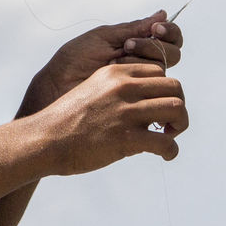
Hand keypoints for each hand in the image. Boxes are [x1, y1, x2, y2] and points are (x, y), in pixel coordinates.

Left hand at [27, 11, 183, 109]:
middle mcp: (142, 64)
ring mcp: (141, 85)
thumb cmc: (74, 61)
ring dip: (141, 58)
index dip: (169, 31)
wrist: (57, 87)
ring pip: (164, 69)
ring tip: (116, 60)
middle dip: (153, 45)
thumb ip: (133, 28)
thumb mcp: (103, 38)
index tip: (156, 28)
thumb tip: (162, 13)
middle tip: (127, 45)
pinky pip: (155, 90)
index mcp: (135, 45)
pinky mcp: (138, 103)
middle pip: (172, 52)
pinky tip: (121, 76)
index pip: (167, 37)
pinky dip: (140, 77)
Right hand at [38, 62, 188, 174]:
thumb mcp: (94, 90)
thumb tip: (144, 105)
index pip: (159, 71)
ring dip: (180, 124)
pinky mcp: (127, 138)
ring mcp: (126, 111)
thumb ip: (119, 91)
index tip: (157, 106)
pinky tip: (166, 155)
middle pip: (174, 86)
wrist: (46, 139)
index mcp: (116, 73)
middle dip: (177, 105)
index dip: (163, 89)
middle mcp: (124, 87)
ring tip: (169, 136)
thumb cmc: (68, 120)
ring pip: (177, 108)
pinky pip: (166, 142)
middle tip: (169, 123)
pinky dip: (172, 150)